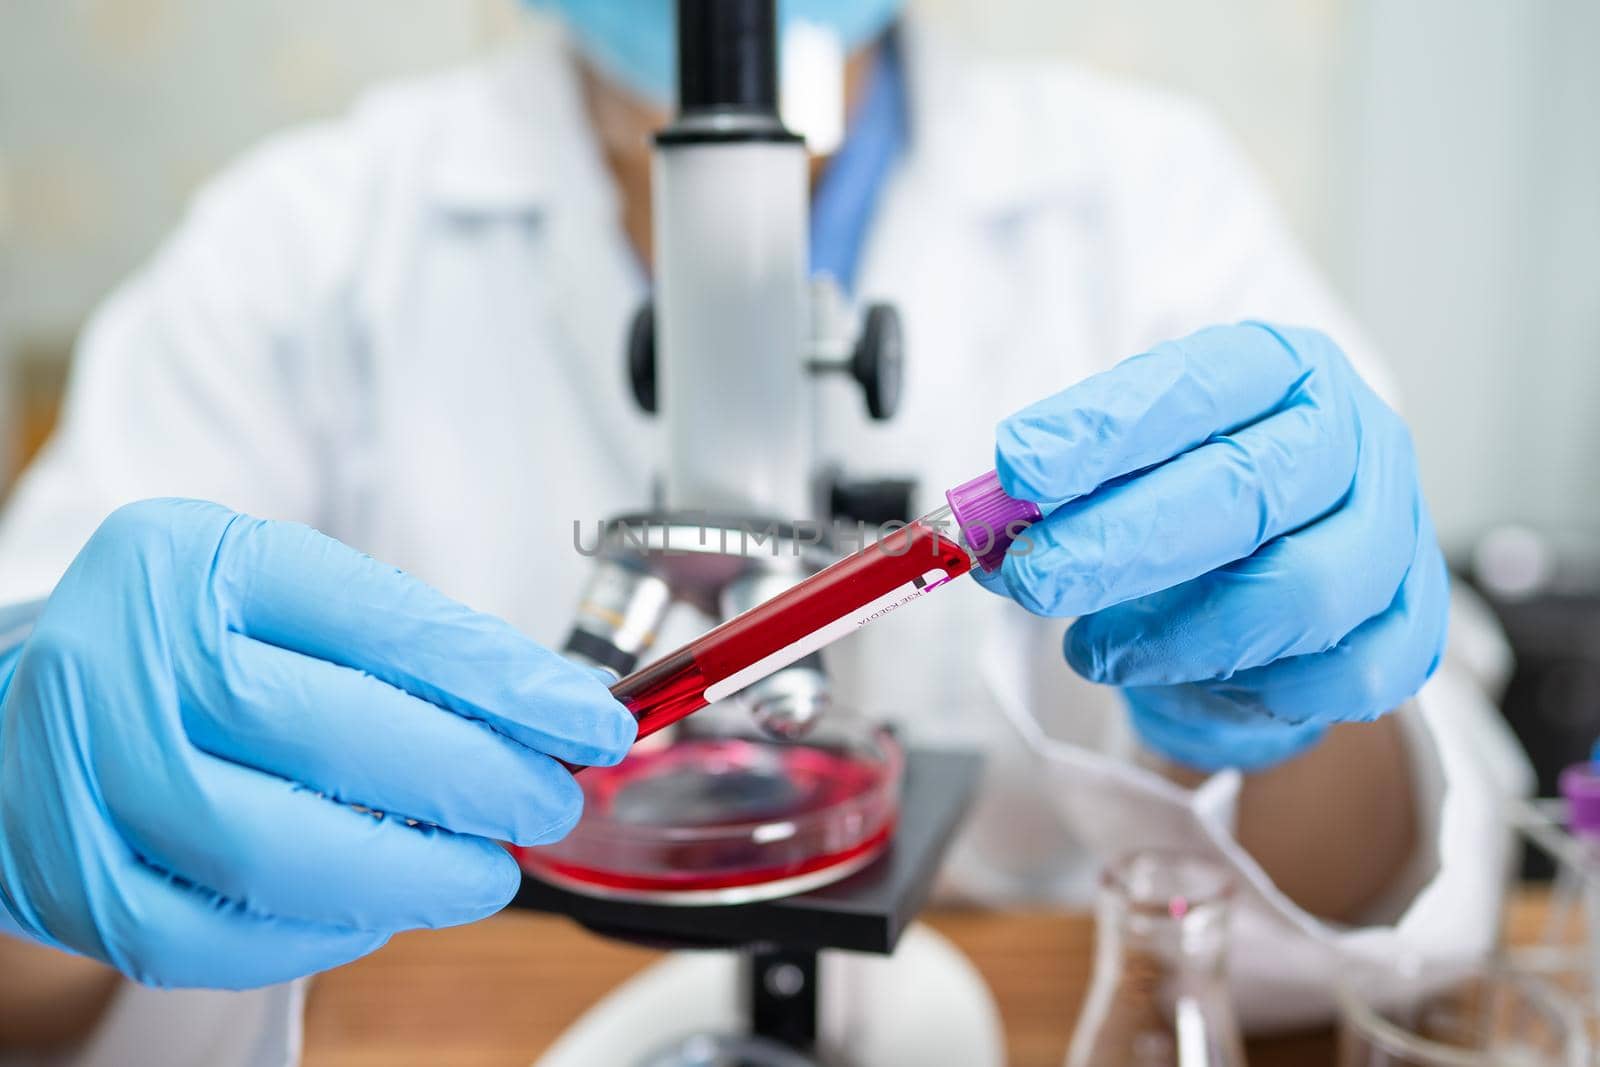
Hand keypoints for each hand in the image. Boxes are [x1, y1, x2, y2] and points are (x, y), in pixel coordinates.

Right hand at [0, 499, 633, 987]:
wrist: (11, 707)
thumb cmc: (171, 647)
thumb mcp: (268, 597)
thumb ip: (393, 648)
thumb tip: (545, 718)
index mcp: (192, 563)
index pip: (386, 625)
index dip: (510, 685)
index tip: (591, 723)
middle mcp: (126, 661)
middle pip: (339, 735)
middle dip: (478, 781)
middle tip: (548, 801)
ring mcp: (85, 779)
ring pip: (282, 850)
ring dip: (415, 871)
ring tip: (487, 868)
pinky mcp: (74, 884)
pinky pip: (223, 935)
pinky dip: (328, 929)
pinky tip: (385, 902)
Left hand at [982, 322, 1447, 770]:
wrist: (1282, 567)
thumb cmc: (1193, 499)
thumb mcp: (1127, 469)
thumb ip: (1064, 490)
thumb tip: (990, 525)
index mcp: (1282, 369)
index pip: (1196, 385)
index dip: (1103, 430)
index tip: (1017, 468)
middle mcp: (1354, 438)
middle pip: (1248, 490)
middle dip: (1122, 544)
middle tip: (1034, 579)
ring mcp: (1394, 532)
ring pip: (1303, 592)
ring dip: (1178, 634)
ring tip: (1095, 648)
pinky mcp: (1411, 627)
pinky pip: (1339, 676)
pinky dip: (1249, 688)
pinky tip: (1188, 673)